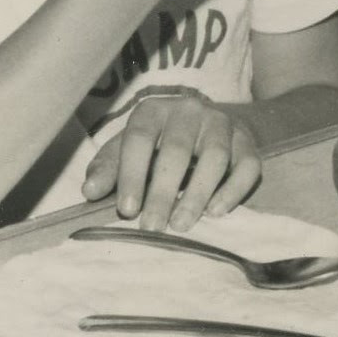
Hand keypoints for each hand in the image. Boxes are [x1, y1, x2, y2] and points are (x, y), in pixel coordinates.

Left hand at [83, 89, 260, 229]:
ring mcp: (222, 124)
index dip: (132, 174)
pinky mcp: (247, 141)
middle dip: (163, 192)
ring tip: (182, 224)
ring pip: (215, 157)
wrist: (207, 125)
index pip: (140, 138)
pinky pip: (246, 165)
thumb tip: (90, 192)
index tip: (127, 209)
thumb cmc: (158, 142)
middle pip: (177, 150)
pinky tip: (216, 211)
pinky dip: (233, 190)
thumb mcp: (128, 150)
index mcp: (154, 110)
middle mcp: (189, 110)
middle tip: (153, 226)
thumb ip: (108, 169)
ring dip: (197, 194)